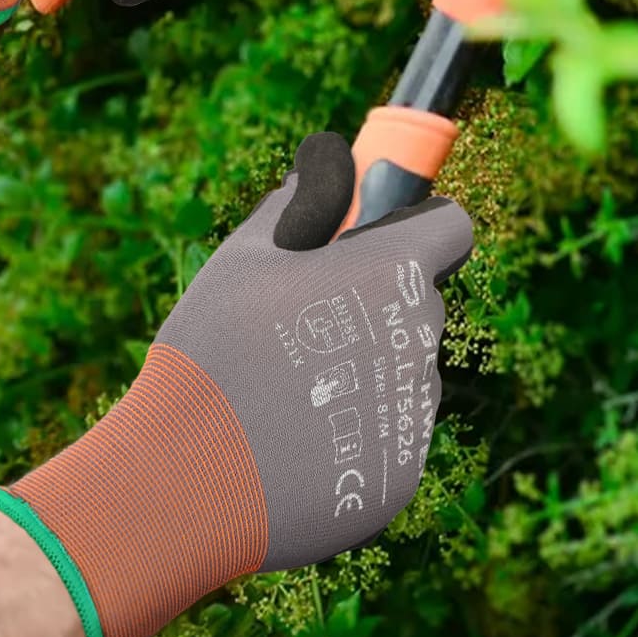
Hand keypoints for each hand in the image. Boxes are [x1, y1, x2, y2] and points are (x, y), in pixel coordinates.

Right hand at [0, 132, 470, 636]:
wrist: (186, 482)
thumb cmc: (210, 356)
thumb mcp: (242, 258)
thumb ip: (300, 200)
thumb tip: (329, 154)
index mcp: (389, 272)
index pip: (451, 229)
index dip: (417, 227)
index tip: (377, 241)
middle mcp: (418, 339)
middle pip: (417, 306)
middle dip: (373, 307)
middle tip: (300, 331)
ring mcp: (415, 414)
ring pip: (403, 375)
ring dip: (363, 374)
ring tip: (283, 400)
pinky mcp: (403, 476)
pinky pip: (388, 440)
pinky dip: (353, 439)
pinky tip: (292, 449)